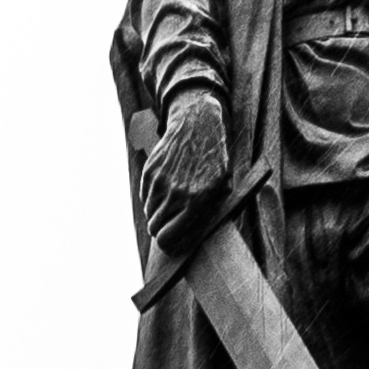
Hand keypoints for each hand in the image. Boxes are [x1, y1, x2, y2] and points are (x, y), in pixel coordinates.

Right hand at [140, 91, 231, 244]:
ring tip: (172, 200)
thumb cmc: (215, 159)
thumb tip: (190, 240)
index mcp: (196, 201)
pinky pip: (144, 197)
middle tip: (171, 221)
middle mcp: (176, 193)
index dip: (168, 244)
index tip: (170, 241)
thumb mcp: (223, 187)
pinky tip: (166, 185)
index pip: (167, 238)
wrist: (198, 124)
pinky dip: (152, 197)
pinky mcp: (150, 171)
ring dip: (158, 212)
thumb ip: (209, 215)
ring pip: (149, 213)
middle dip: (161, 228)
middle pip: (154, 228)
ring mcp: (160, 181)